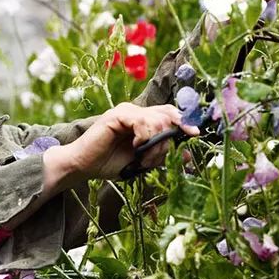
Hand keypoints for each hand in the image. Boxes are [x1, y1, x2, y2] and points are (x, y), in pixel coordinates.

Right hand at [47, 103, 199, 186]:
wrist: (83, 166)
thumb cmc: (109, 163)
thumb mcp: (142, 161)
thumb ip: (161, 155)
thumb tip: (186, 156)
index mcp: (143, 120)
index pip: (170, 112)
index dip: (185, 121)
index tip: (195, 134)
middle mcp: (136, 111)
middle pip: (168, 113)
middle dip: (169, 136)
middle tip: (157, 156)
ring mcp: (126, 111)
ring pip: (157, 119)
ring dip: (155, 142)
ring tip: (143, 156)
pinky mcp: (117, 115)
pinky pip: (142, 120)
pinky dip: (144, 136)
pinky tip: (135, 146)